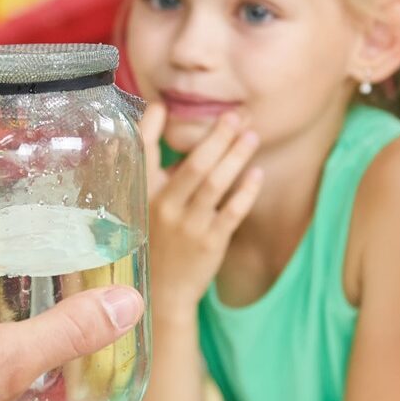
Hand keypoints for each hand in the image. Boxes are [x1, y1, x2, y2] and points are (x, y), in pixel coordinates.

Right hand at [141, 105, 262, 310]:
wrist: (163, 293)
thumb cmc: (155, 241)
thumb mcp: (142, 207)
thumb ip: (156, 176)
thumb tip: (169, 140)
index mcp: (142, 196)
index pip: (142, 155)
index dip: (150, 129)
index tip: (163, 107)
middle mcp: (163, 208)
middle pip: (193, 166)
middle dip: (217, 138)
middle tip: (234, 117)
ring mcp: (188, 226)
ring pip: (215, 185)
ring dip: (236, 157)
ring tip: (252, 136)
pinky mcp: (210, 242)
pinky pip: (232, 211)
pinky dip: (246, 191)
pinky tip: (257, 173)